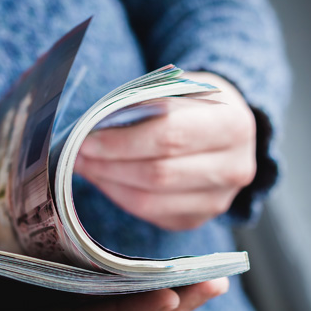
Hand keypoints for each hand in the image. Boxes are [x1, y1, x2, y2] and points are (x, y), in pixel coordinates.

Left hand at [74, 72, 255, 230]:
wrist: (226, 130)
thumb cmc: (194, 105)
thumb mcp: (176, 90)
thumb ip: (142, 106)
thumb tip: (93, 129)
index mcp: (232, 125)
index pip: (169, 137)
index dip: (122, 142)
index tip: (86, 139)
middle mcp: (234, 169)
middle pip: (157, 175)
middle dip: (108, 164)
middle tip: (76, 154)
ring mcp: (218, 201)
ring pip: (149, 201)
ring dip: (108, 182)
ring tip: (84, 165)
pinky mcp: (197, 219)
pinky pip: (148, 214)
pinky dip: (119, 196)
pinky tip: (104, 179)